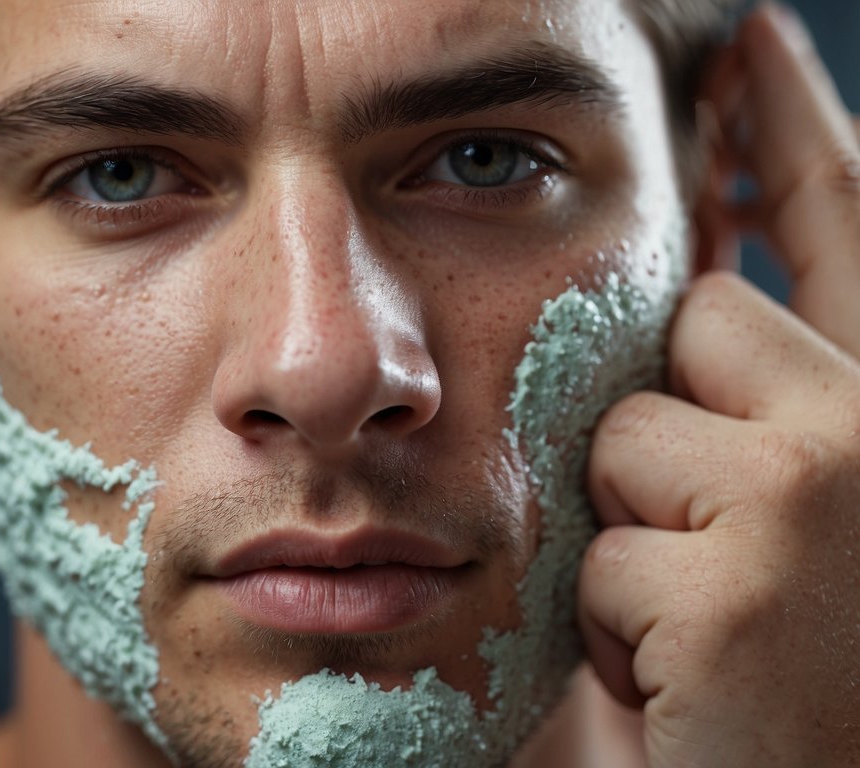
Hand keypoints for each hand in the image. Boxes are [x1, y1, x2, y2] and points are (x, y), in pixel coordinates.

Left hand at [578, 5, 859, 765]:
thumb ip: (742, 411)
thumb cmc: (779, 688)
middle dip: (666, 427)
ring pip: (624, 429)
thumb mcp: (767, 532)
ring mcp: (830, 488)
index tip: (747, 42)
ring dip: (632, 536)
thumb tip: (684, 289)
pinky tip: (688, 683)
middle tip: (718, 558)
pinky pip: (598, 543)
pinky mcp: (751, 569)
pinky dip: (612, 623)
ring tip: (703, 632)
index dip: (791, 128)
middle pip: (695, 318)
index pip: (841, 223)